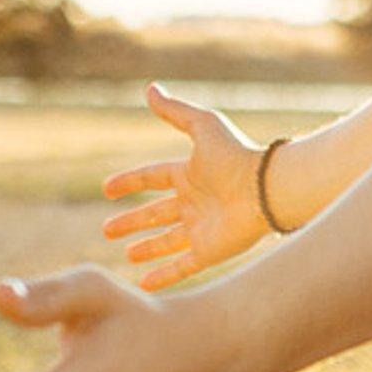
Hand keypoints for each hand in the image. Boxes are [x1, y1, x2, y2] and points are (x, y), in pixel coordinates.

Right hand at [102, 84, 268, 290]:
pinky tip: (144, 282)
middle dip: (132, 221)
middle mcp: (195, 202)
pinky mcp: (210, 251)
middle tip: (107, 230)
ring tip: (127, 255)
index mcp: (191, 173)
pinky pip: (182, 267)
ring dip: (147, 248)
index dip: (130, 182)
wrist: (265, 189)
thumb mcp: (202, 126)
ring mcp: (202, 229)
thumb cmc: (235, 155)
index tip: (107, 189)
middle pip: (156, 213)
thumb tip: (150, 88)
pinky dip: (163, 275)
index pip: (153, 177)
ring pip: (167, 241)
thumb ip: (175, 111)